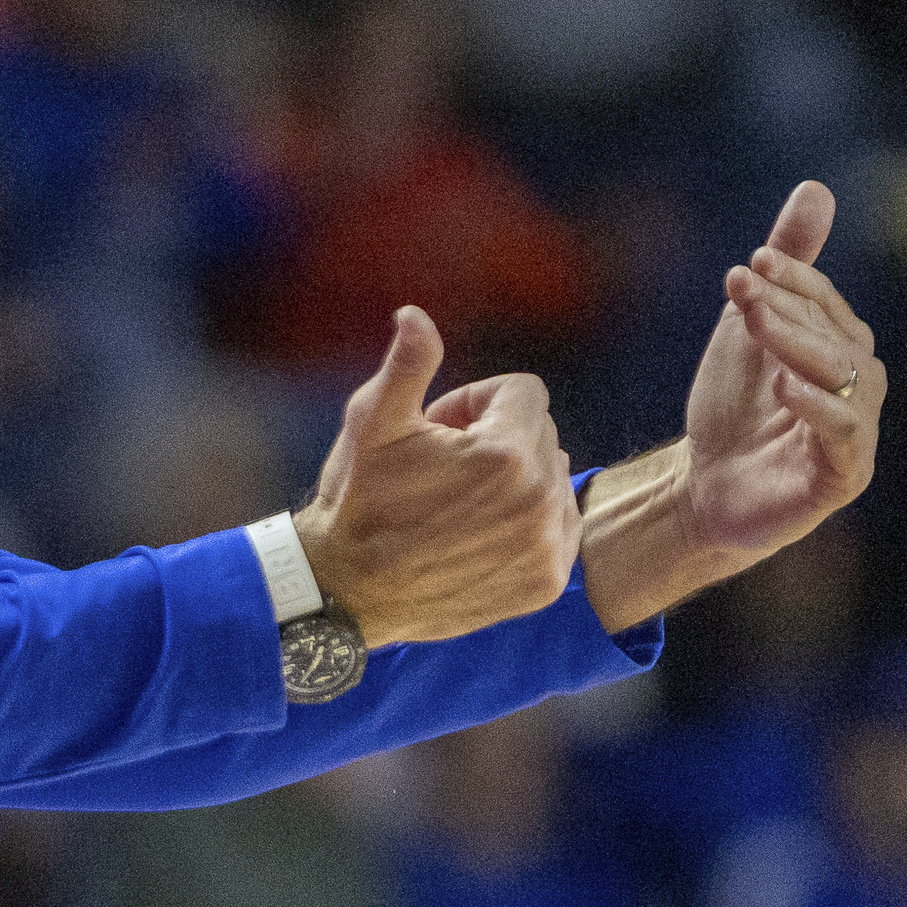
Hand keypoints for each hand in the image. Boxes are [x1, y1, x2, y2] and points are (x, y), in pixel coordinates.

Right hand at [295, 306, 579, 646]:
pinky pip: (559, 528)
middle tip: (441, 469)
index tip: (437, 430)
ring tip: (459, 504)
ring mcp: (546, 547)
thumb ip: (408, 362)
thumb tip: (415, 314)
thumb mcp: (372, 421)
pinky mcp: (545, 582)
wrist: (347, 592)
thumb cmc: (357, 499)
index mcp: (505, 454)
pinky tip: (480, 535)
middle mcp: (539, 500)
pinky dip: (529, 525)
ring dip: (517, 481)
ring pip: (553, 479)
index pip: (524, 392)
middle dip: (496, 440)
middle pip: (541, 434)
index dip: (475, 402)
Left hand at [578, 181, 883, 631]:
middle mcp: (861, 388)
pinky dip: (816, 406)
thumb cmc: (734, 410)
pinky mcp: (844, 476)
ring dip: (797, 345)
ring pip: (843, 378)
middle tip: (743, 288)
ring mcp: (858, 433)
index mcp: (844, 349)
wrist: (706, 487)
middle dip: (788, 309)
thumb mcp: (748, 330)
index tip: (753, 262)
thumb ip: (786, 267)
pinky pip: (844, 434)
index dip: (797, 278)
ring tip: (754, 327)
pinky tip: (782, 385)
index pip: (828, 303)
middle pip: (836, 336)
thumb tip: (817, 187)